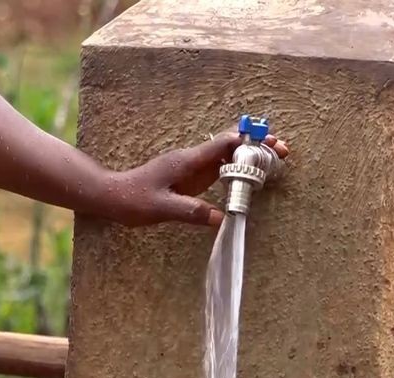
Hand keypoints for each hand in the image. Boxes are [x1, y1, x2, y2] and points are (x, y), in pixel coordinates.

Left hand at [99, 131, 289, 227]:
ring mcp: (192, 167)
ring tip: (274, 161)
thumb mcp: (161, 209)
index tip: (270, 145)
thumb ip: (191, 212)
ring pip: (227, 154)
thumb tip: (221, 219)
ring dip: (250, 155)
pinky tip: (249, 175)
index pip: (223, 144)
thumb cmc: (132, 200)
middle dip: (257, 145)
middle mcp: (192, 159)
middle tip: (281, 151)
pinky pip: (219, 166)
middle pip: (231, 144)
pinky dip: (237, 167)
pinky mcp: (191, 176)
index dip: (248, 143)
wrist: (112, 196)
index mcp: (187, 161)